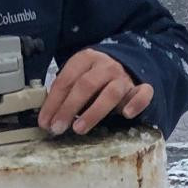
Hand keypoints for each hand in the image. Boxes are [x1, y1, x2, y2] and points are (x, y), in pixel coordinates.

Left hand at [38, 48, 153, 135]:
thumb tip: (47, 116)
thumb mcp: (78, 76)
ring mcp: (124, 77)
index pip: (66, 80)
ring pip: (111, 93)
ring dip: (93, 112)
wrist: (127, 63)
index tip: (44, 121)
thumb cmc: (96, 76)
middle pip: (86, 85)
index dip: (53, 102)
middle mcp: (105, 66)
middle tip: (57, 127)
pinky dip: (136, 103)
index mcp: (86, 59)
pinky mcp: (140, 87)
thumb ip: (65, 90)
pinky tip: (127, 114)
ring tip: (79, 129)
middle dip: (68, 108)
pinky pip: (143, 93)